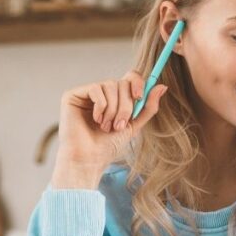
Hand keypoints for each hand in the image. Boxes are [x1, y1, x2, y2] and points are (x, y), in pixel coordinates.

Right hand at [51, 71, 167, 188]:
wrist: (90, 159)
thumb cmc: (109, 146)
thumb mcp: (134, 125)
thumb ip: (148, 107)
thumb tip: (162, 86)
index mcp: (115, 98)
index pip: (130, 77)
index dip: (137, 82)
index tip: (139, 97)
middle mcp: (101, 92)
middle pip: (122, 82)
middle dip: (126, 106)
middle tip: (119, 125)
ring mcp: (87, 93)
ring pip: (110, 85)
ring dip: (113, 109)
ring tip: (106, 126)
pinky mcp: (73, 95)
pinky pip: (96, 88)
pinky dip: (101, 106)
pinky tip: (95, 120)